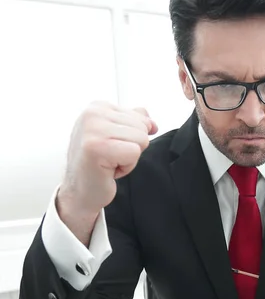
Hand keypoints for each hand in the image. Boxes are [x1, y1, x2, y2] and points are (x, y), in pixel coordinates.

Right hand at [58, 101, 157, 217]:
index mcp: (97, 107)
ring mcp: (93, 129)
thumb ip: (132, 122)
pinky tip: (109, 169)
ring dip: (129, 158)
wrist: (80, 191)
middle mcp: (92, 114)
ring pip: (141, 139)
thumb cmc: (97, 165)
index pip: (141, 118)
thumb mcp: (116, 137)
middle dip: (132, 147)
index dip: (132, 138)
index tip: (112, 147)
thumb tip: (150, 120)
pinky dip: (127, 167)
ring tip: (109, 162)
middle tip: (110, 157)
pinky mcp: (97, 148)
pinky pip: (134, 153)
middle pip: (142, 128)